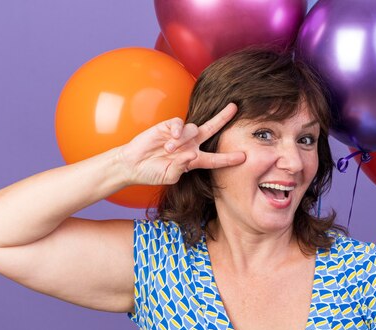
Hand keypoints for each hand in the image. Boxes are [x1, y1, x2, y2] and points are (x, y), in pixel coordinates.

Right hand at [116, 103, 245, 185]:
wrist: (132, 165)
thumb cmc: (151, 173)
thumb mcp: (169, 176)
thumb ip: (181, 167)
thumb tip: (191, 153)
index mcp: (193, 160)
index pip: (214, 159)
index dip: (228, 159)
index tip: (243, 157)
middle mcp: (189, 145)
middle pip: (211, 130)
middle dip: (223, 118)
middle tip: (235, 108)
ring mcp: (179, 135)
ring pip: (193, 129)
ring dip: (183, 140)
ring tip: (168, 150)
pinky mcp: (167, 127)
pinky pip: (179, 123)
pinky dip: (177, 130)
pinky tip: (171, 138)